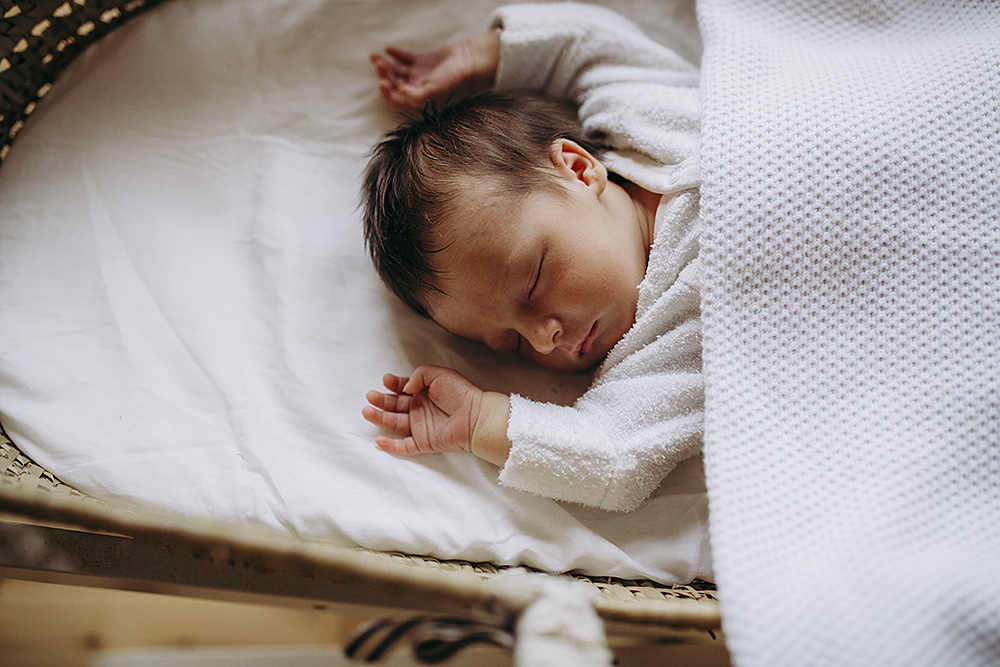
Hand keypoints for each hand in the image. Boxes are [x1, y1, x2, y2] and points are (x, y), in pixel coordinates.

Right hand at [363, 366, 511, 465]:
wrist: (475, 414)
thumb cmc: (461, 392)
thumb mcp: (439, 374)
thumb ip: (420, 374)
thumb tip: (405, 387)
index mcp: (423, 394)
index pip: (402, 389)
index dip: (393, 385)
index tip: (386, 380)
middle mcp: (419, 410)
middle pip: (394, 406)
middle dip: (381, 401)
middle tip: (370, 396)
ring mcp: (420, 427)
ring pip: (395, 424)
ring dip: (380, 418)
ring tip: (367, 411)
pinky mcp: (424, 442)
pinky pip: (404, 447)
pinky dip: (391, 446)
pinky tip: (379, 440)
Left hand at [370, 30, 499, 111]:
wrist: (468, 62)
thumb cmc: (454, 79)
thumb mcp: (435, 89)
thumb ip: (416, 95)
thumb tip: (399, 93)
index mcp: (418, 98)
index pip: (396, 100)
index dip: (386, 94)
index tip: (381, 82)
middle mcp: (415, 88)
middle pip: (393, 83)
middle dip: (383, 75)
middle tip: (379, 64)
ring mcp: (417, 74)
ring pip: (395, 71)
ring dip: (385, 64)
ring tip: (375, 56)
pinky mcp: (420, 62)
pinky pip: (404, 59)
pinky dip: (395, 54)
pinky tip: (388, 49)